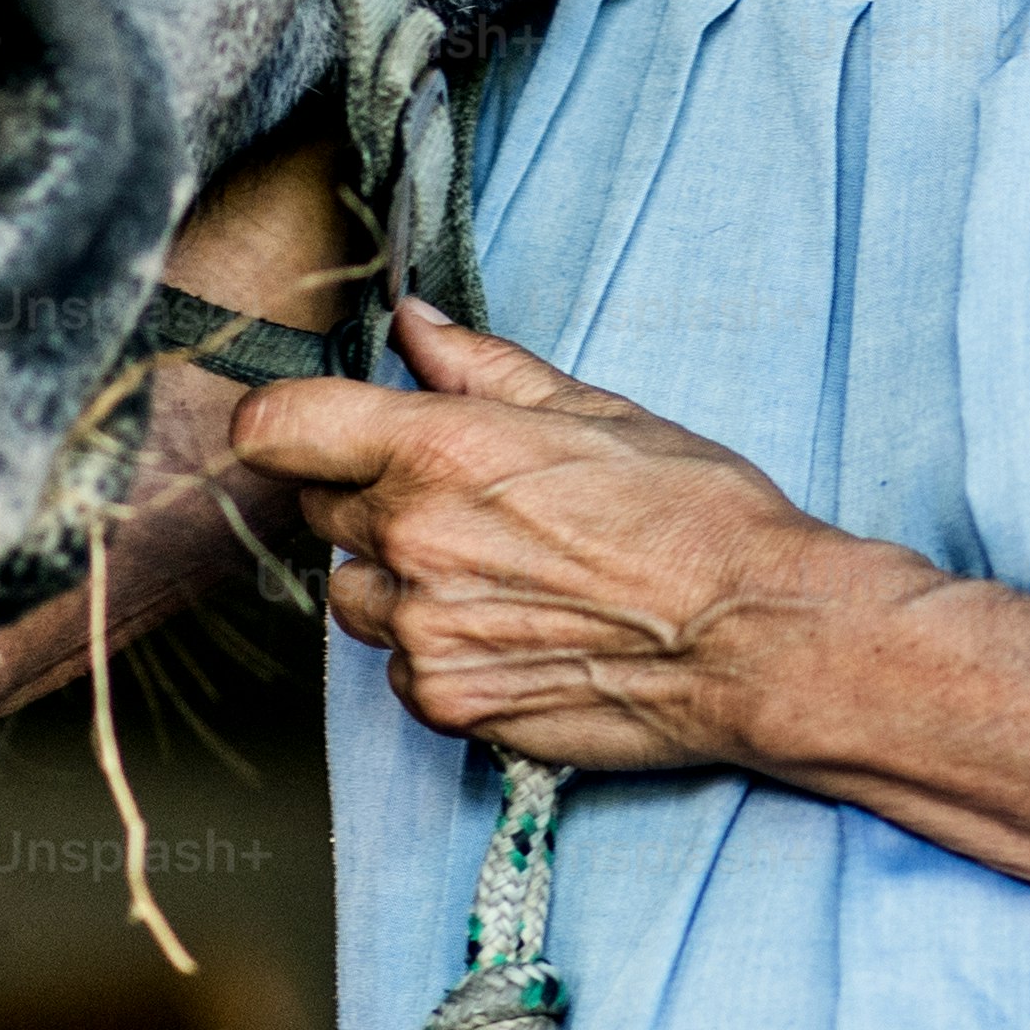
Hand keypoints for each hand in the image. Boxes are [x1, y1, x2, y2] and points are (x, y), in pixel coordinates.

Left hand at [232, 300, 917, 773]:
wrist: (753, 637)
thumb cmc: (692, 512)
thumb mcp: (594, 410)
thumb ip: (482, 367)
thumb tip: (413, 324)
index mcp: (440, 448)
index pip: (276, 427)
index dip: (284, 423)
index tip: (307, 429)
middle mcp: (411, 540)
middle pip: (317, 509)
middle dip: (367, 497)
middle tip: (459, 500)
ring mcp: (422, 632)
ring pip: (352, 596)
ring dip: (394, 580)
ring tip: (492, 572)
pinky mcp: (444, 705)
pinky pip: (396, 668)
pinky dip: (433, 650)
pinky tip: (511, 630)